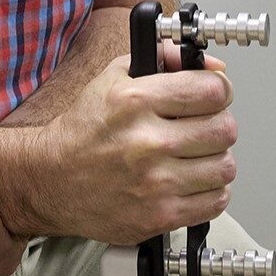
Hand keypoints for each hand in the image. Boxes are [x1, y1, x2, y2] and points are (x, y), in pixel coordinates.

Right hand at [36, 42, 236, 244]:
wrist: (50, 180)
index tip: (213, 95)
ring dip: (216, 159)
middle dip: (218, 124)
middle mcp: (147, 142)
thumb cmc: (83, 130)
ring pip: (225, 167)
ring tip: (197, 156)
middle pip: (224, 129)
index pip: (212, 91)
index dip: (219, 90)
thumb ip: (165, 59)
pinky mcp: (159, 216)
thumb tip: (212, 64)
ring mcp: (155, 183)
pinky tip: (192, 181)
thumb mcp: (115, 77)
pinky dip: (211, 191)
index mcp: (136, 101)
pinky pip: (215, 202)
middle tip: (203, 126)